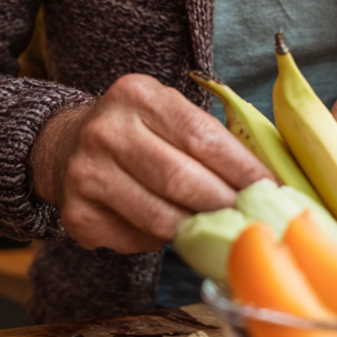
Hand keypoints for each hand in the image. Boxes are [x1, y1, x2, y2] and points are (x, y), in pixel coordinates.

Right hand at [31, 74, 269, 252]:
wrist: (65, 145)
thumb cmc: (138, 130)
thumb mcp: (167, 112)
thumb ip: (208, 136)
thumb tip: (266, 180)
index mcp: (138, 95)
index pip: (202, 136)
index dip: (242, 167)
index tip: (270, 187)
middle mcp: (106, 130)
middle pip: (181, 179)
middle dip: (224, 202)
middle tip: (252, 217)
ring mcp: (86, 174)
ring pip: (160, 217)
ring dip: (198, 228)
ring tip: (221, 229)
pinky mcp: (77, 215)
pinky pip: (137, 239)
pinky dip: (162, 240)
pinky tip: (171, 228)